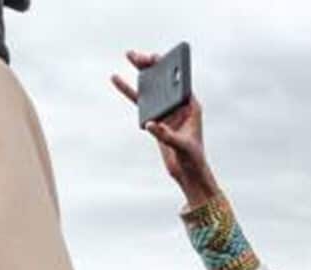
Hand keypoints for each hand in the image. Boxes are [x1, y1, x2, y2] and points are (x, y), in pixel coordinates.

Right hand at [111, 51, 219, 206]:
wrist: (187, 173)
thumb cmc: (192, 159)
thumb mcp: (182, 146)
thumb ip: (167, 135)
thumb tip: (150, 124)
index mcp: (190, 107)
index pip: (179, 82)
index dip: (168, 68)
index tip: (155, 58)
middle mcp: (179, 105)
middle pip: (164, 81)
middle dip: (151, 66)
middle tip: (136, 55)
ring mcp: (166, 111)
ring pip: (151, 88)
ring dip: (141, 73)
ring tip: (129, 56)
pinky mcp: (155, 119)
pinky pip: (140, 102)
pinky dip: (129, 91)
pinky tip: (117, 79)